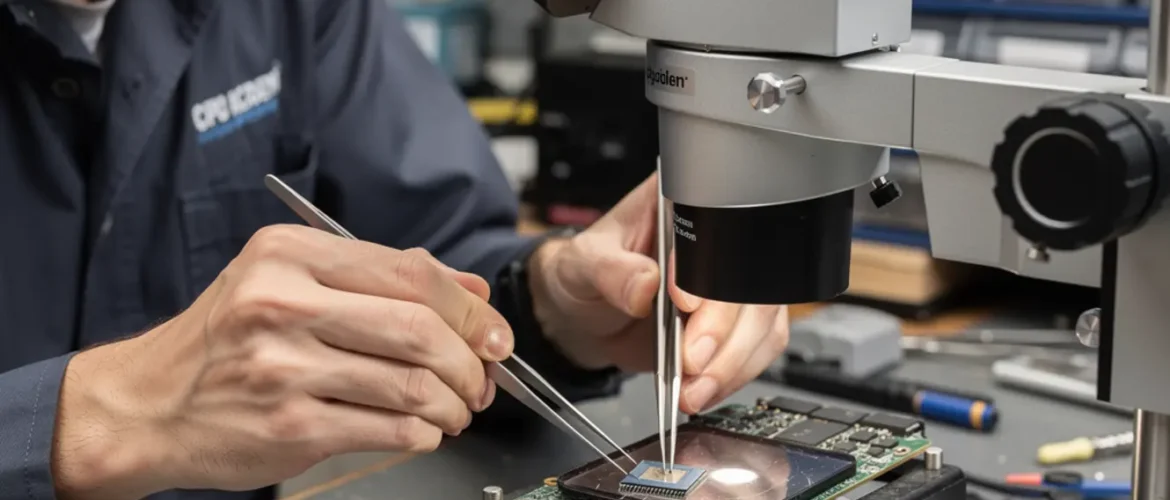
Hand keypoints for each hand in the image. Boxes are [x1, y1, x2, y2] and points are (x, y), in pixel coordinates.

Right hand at [51, 225, 511, 497]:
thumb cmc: (224, 342)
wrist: (146, 406)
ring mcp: (284, 367)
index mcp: (290, 253)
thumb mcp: (290, 282)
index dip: (469, 308)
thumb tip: (473, 290)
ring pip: (412, 384)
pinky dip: (423, 433)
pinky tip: (423, 430)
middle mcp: (284, 302)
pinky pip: (388, 429)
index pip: (410, 273)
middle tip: (483, 380)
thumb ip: (381, 281)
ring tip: (457, 409)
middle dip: (471, 362)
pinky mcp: (289, 425)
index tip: (494, 333)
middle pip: (420, 329)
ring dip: (454, 403)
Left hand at [530, 173, 789, 414]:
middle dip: (724, 330)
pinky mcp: (733, 324)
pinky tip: (703, 388)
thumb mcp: (583, 264)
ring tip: (695, 388)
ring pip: (763, 320)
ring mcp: (729, 286)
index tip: (684, 305)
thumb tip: (644, 284)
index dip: (710, 272)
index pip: (718, 230)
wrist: (582, 316)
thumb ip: (611, 271)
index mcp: (683, 206)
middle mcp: (717, 242)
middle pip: (750, 283)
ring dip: (732, 362)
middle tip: (691, 361)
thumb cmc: (582, 275)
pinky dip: (733, 375)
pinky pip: (757, 349)